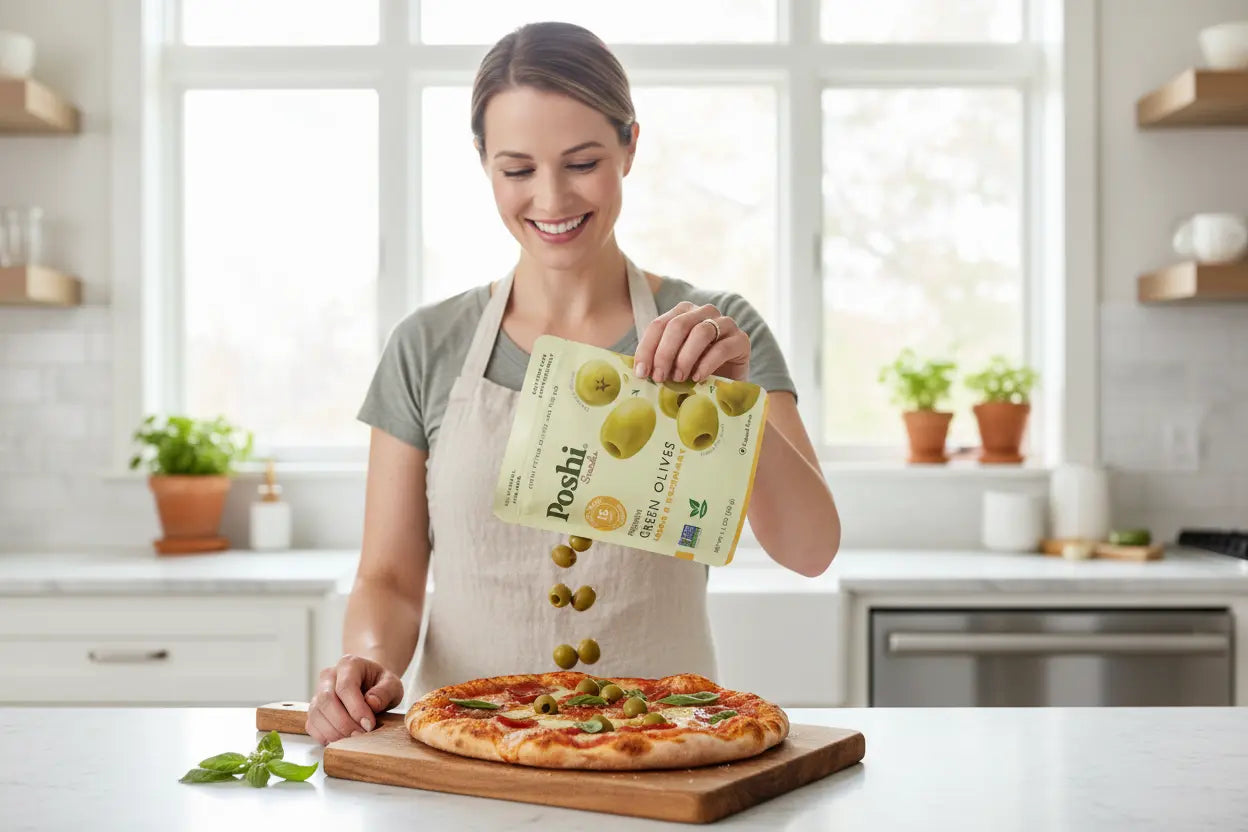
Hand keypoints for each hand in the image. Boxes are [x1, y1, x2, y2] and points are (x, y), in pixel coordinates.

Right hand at [306, 654, 403, 745]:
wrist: (370, 685)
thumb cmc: (380, 684)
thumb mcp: (392, 684)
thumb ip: (386, 691)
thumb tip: (371, 703)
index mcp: (348, 664)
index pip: (345, 686)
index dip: (356, 708)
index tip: (369, 724)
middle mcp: (328, 676)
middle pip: (327, 700)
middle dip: (344, 723)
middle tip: (361, 735)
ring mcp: (318, 692)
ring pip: (316, 714)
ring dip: (334, 732)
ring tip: (353, 739)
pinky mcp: (314, 710)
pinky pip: (312, 725)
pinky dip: (325, 736)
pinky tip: (341, 739)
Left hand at [633, 301, 749, 383]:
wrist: (728, 385)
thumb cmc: (695, 373)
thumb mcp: (672, 365)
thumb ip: (657, 362)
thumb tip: (637, 371)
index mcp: (682, 313)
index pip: (659, 325)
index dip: (647, 348)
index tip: (641, 372)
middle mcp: (704, 312)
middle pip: (678, 325)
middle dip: (664, 353)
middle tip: (659, 377)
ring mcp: (725, 324)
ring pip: (701, 332)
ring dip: (685, 357)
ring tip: (678, 378)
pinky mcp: (741, 340)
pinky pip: (722, 348)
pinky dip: (707, 364)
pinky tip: (698, 378)